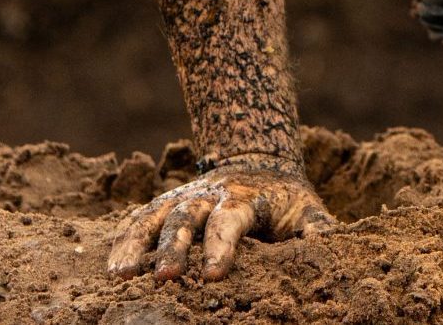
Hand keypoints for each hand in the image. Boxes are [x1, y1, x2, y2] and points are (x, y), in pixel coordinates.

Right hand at [107, 154, 332, 281]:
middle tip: (164, 279)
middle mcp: (207, 196)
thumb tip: (329, 251)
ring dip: (136, 245)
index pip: (230, 221)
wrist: (259, 164)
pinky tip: (114, 266)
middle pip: (185, 220)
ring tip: (121, 275)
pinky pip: (139, 220)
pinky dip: (123, 240)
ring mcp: (181, 199)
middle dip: (174, 249)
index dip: (222, 247)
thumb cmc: (286, 201)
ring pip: (153, 217)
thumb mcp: (308, 210)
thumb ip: (317, 231)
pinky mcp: (164, 206)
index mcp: (244, 199)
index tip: (214, 274)